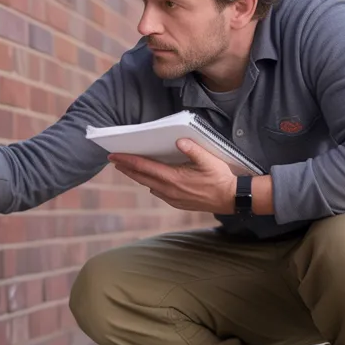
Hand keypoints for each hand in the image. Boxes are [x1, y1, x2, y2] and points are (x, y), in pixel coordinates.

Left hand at [109, 139, 236, 213]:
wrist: (230, 199)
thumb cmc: (220, 178)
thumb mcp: (209, 160)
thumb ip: (193, 150)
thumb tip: (179, 141)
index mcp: (173, 178)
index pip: (143, 167)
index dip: (127, 161)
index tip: (113, 156)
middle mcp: (168, 190)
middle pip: (141, 177)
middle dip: (126, 168)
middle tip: (114, 160)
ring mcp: (172, 198)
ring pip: (148, 185)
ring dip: (137, 177)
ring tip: (129, 168)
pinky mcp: (177, 203)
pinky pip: (158, 193)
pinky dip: (151, 184)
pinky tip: (150, 180)